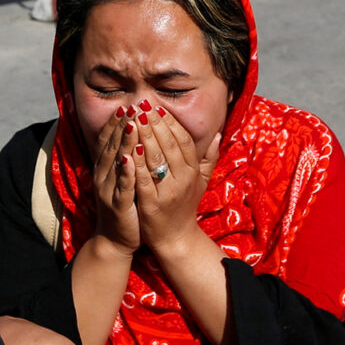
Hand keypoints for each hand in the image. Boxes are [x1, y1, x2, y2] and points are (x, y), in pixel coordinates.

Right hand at [90, 106, 140, 255]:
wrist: (115, 239)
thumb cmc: (124, 206)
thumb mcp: (123, 179)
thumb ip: (125, 157)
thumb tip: (133, 135)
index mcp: (106, 168)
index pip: (108, 140)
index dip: (116, 123)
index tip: (127, 106)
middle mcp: (103, 175)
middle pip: (111, 145)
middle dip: (122, 125)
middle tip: (132, 106)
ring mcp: (108, 190)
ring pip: (116, 161)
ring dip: (123, 142)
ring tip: (132, 123)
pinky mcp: (117, 205)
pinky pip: (122, 186)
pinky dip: (125, 171)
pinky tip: (130, 159)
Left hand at [130, 102, 220, 252]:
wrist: (176, 238)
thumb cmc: (185, 206)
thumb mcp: (200, 181)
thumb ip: (208, 157)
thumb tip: (217, 134)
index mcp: (193, 171)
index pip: (182, 140)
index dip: (170, 122)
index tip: (157, 107)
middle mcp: (183, 179)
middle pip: (169, 145)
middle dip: (154, 123)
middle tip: (142, 105)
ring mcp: (168, 191)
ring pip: (155, 158)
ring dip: (144, 136)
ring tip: (132, 118)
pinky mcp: (152, 203)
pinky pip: (143, 178)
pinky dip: (135, 163)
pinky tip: (127, 148)